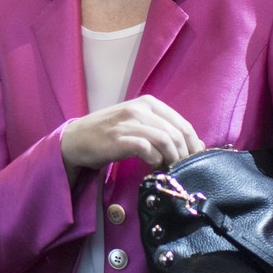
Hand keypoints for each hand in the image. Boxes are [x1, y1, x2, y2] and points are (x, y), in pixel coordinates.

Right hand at [60, 94, 203, 174]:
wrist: (77, 138)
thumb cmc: (110, 133)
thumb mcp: (138, 123)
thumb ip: (163, 129)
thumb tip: (196, 145)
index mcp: (148, 102)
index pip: (182, 123)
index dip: (193, 144)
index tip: (195, 160)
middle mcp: (140, 109)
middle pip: (176, 133)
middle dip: (184, 155)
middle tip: (183, 170)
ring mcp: (129, 122)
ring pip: (165, 140)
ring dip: (171, 159)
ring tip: (169, 170)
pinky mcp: (119, 138)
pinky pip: (147, 149)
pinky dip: (155, 161)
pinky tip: (153, 167)